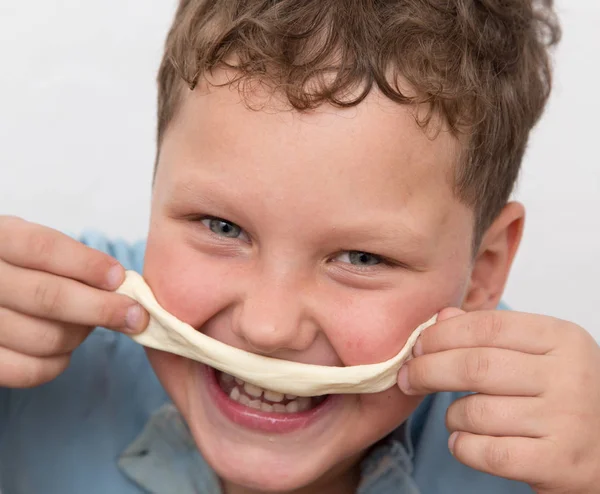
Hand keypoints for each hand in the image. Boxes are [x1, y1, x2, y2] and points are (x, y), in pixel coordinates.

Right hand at [0, 216, 147, 387]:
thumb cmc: (14, 268)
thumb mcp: (29, 245)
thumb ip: (66, 258)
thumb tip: (120, 283)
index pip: (42, 248)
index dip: (86, 264)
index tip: (120, 278)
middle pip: (48, 297)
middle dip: (102, 308)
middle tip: (136, 316)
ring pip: (44, 337)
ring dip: (81, 335)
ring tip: (90, 326)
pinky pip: (28, 370)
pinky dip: (58, 362)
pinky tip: (65, 350)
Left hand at [398, 308, 599, 493]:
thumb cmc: (564, 396)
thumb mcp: (539, 354)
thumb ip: (490, 333)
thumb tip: (441, 318)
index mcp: (563, 338)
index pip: (487, 325)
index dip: (441, 335)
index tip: (418, 347)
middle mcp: (570, 375)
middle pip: (476, 366)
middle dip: (429, 370)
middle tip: (408, 377)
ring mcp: (567, 421)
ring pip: (477, 412)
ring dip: (451, 416)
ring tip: (456, 417)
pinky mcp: (558, 463)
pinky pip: (487, 452)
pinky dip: (463, 447)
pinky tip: (464, 442)